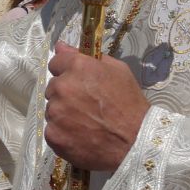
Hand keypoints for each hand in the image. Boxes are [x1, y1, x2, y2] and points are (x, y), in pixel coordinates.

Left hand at [45, 42, 148, 169]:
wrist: (137, 143)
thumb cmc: (130, 105)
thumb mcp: (118, 71)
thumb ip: (84, 56)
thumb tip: (60, 46)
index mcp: (77, 68)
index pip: (56, 63)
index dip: (67, 72)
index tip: (78, 83)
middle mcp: (62, 87)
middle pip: (53, 87)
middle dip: (66, 94)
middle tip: (86, 106)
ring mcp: (56, 112)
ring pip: (52, 109)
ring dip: (64, 114)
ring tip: (86, 123)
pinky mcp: (54, 135)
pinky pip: (52, 130)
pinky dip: (63, 133)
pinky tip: (81, 136)